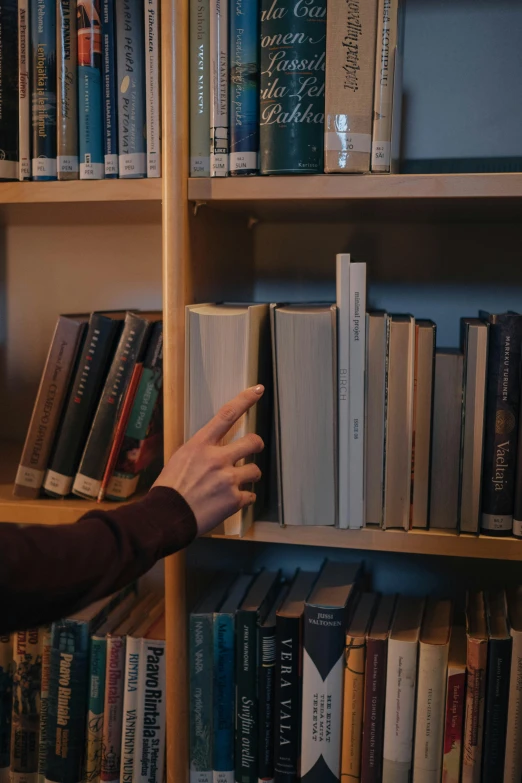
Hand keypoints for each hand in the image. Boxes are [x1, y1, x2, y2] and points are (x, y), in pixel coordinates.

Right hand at [153, 385, 264, 535]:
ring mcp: (228, 479)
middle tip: (253, 449)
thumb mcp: (180, 459)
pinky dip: (244, 499)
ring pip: (255, 470)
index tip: (258, 390)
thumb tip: (213, 450)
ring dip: (249, 476)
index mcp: (201, 445)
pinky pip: (250, 496)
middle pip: (253, 442)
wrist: (165, 516)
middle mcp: (217, 458)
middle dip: (256, 445)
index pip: (227, 415)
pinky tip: (231, 502)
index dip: (245, 400)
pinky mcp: (234, 500)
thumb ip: (201, 452)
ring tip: (237, 483)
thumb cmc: (168, 489)